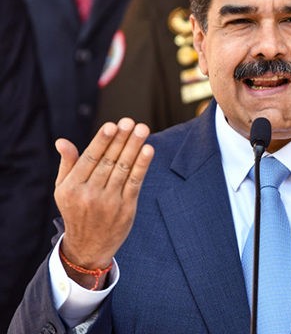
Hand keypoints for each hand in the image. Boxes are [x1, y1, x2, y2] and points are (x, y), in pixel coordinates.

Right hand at [54, 118, 154, 288]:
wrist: (88, 247)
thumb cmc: (76, 210)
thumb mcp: (63, 190)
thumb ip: (67, 164)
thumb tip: (62, 141)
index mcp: (72, 187)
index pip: (90, 159)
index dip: (101, 141)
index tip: (112, 125)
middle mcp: (90, 194)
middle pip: (109, 161)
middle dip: (121, 140)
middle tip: (130, 122)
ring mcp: (109, 202)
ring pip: (124, 169)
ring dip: (134, 147)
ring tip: (143, 129)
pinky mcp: (126, 208)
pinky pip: (135, 182)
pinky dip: (142, 166)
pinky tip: (148, 150)